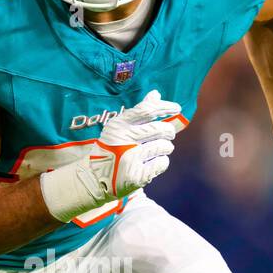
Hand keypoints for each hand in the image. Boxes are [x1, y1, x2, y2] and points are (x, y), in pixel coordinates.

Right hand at [40, 89, 181, 222]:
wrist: (96, 179)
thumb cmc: (113, 148)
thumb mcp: (120, 127)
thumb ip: (139, 111)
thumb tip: (156, 94)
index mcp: (118, 125)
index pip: (147, 110)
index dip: (165, 107)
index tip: (177, 108)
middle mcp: (123, 140)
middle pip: (160, 128)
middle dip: (169, 131)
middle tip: (168, 134)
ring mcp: (129, 159)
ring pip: (163, 146)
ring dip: (165, 147)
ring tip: (157, 150)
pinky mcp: (136, 176)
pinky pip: (162, 163)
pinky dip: (162, 162)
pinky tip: (154, 162)